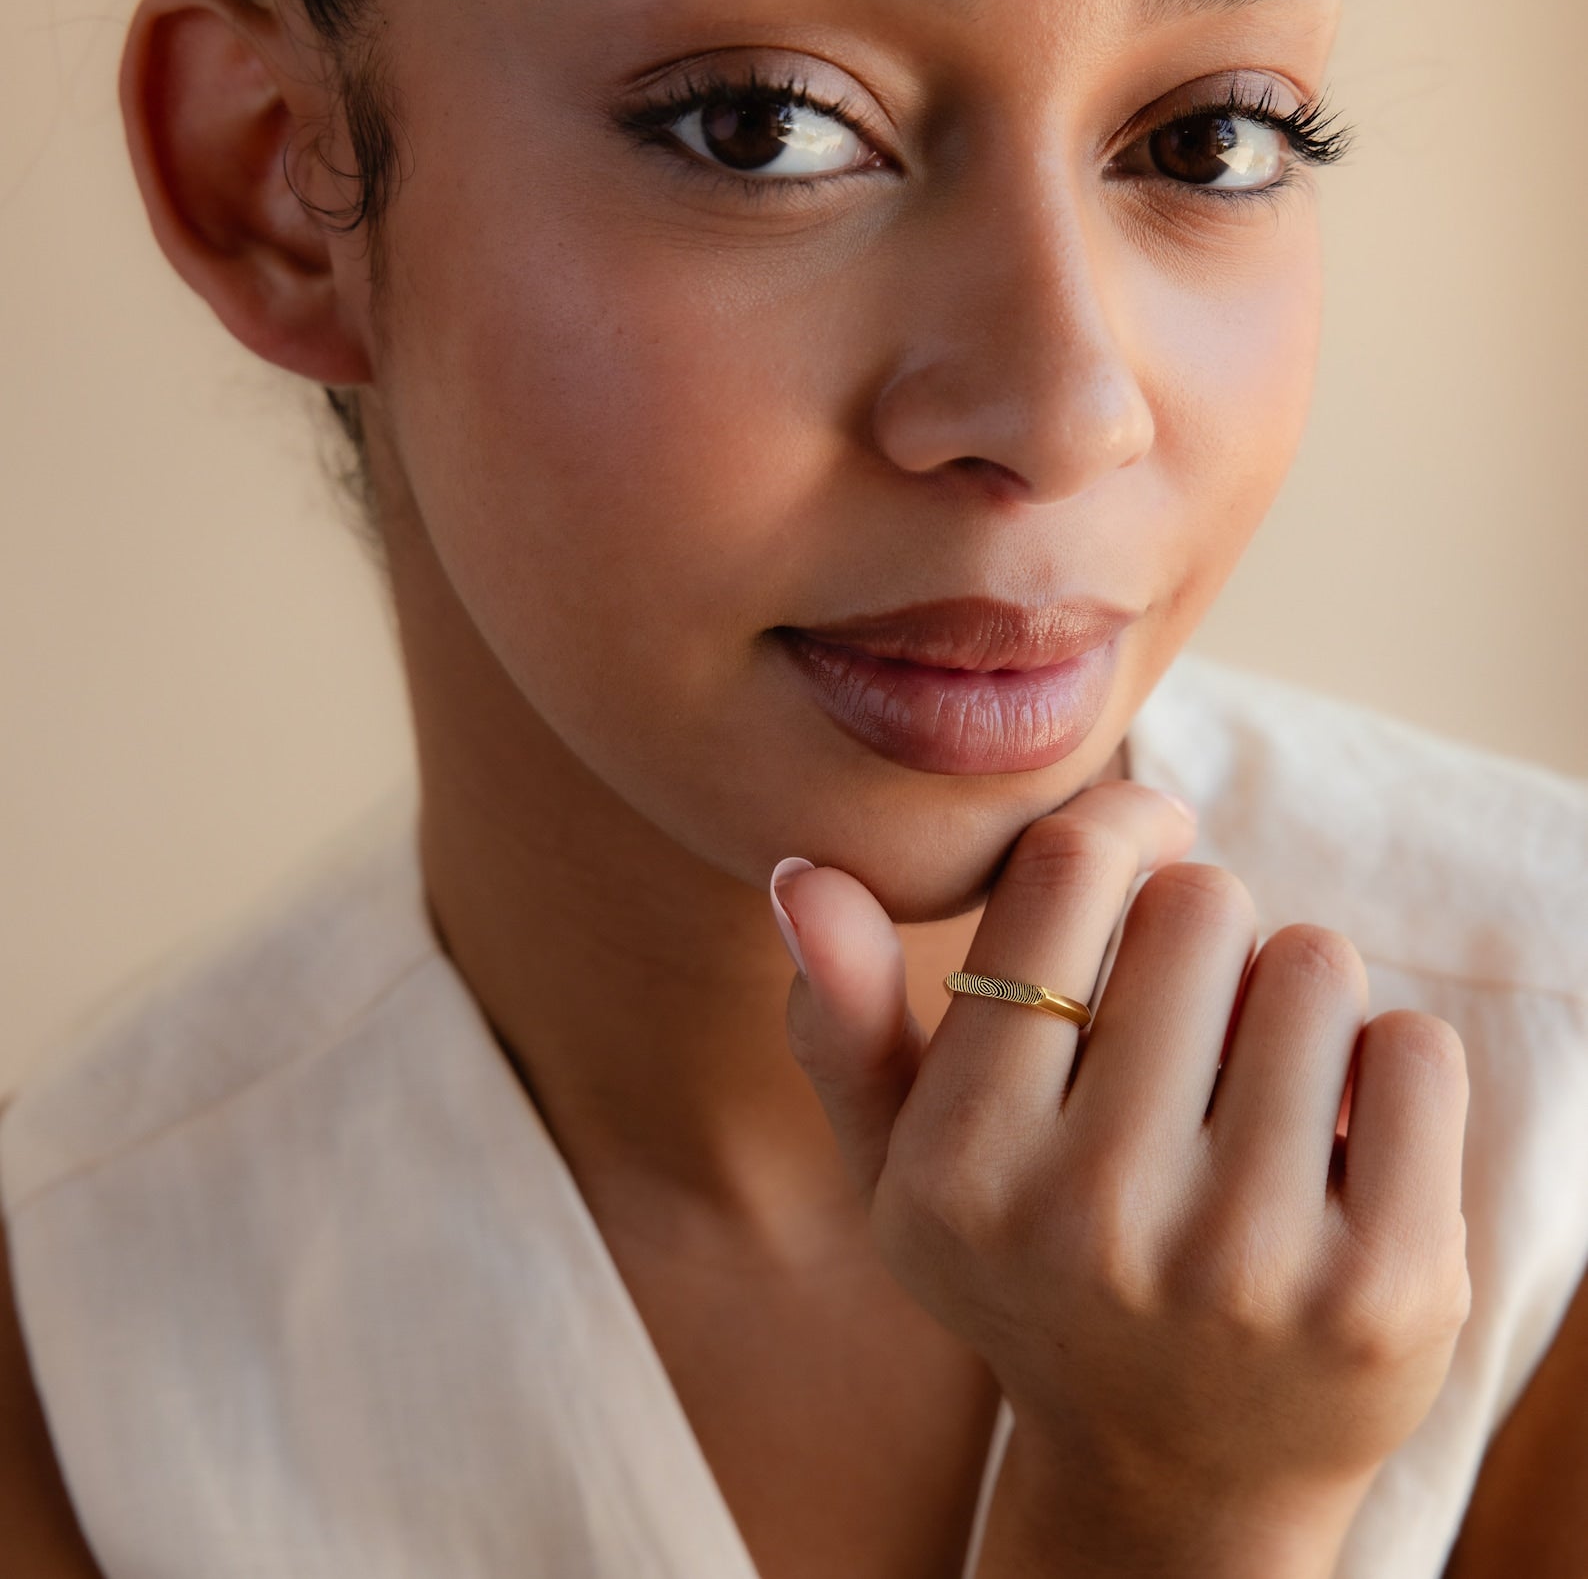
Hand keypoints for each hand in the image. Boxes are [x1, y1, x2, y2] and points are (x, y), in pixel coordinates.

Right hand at [771, 781, 1471, 1555]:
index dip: (1119, 819)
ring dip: (1290, 998)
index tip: (1148, 831)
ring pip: (1314, 964)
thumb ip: (845, 1016)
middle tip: (1188, 1014)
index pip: (1066, 875)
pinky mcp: (1383, 1290)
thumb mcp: (903, 1165)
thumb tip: (801, 872)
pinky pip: (1418, 1051)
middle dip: (1202, 931)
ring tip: (1251, 1084)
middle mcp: (1092, 1216)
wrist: (1175, 1474)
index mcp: (962, 1164)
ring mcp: (1243, 1261)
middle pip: (1202, 903)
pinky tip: (1337, 1141)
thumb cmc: (1028, 1273)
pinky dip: (1384, 1068)